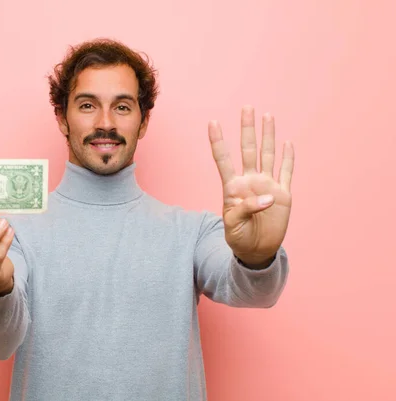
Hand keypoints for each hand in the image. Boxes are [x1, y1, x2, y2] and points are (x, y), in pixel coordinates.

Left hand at [208, 105, 294, 267]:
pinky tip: (287, 143)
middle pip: (248, 149)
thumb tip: (267, 197)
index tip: (212, 122)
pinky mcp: (282, 195)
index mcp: (232, 187)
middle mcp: (249, 181)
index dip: (218, 142)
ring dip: (268, 136)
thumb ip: (246, 208)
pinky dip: (288, 158)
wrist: (256, 250)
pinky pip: (286, 172)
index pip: (223, 159)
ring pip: (267, 155)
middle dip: (247, 129)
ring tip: (267, 116)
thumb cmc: (238, 237)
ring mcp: (266, 186)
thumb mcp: (234, 225)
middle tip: (246, 108)